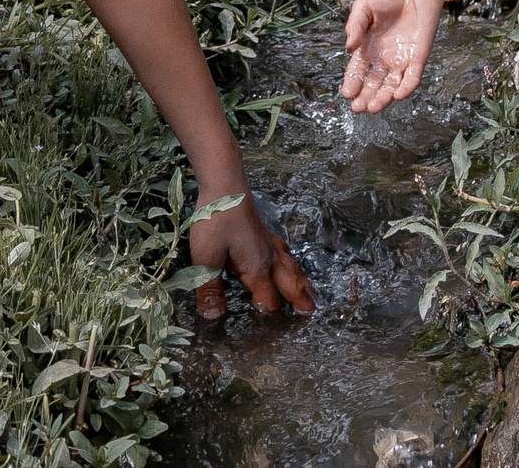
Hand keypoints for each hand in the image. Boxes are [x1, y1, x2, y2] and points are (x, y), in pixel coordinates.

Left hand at [189, 191, 314, 319]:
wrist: (225, 183)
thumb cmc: (216, 219)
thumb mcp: (206, 257)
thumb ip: (210, 288)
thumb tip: (213, 317)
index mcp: (257, 268)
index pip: (268, 301)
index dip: (269, 317)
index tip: (274, 336)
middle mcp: (268, 258)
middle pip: (289, 285)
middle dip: (300, 301)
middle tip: (312, 315)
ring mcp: (267, 243)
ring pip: (290, 267)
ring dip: (301, 283)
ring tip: (312, 294)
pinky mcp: (262, 231)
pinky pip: (284, 253)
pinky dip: (291, 262)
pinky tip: (289, 259)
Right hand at [341, 0, 467, 112]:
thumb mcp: (363, 7)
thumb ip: (354, 26)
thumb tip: (347, 48)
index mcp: (367, 48)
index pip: (358, 71)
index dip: (352, 82)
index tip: (346, 93)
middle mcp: (383, 58)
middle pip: (373, 83)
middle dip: (365, 97)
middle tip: (357, 108)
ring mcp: (401, 60)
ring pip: (391, 85)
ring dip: (383, 98)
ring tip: (373, 107)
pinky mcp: (418, 58)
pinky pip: (412, 78)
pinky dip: (406, 87)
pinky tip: (398, 95)